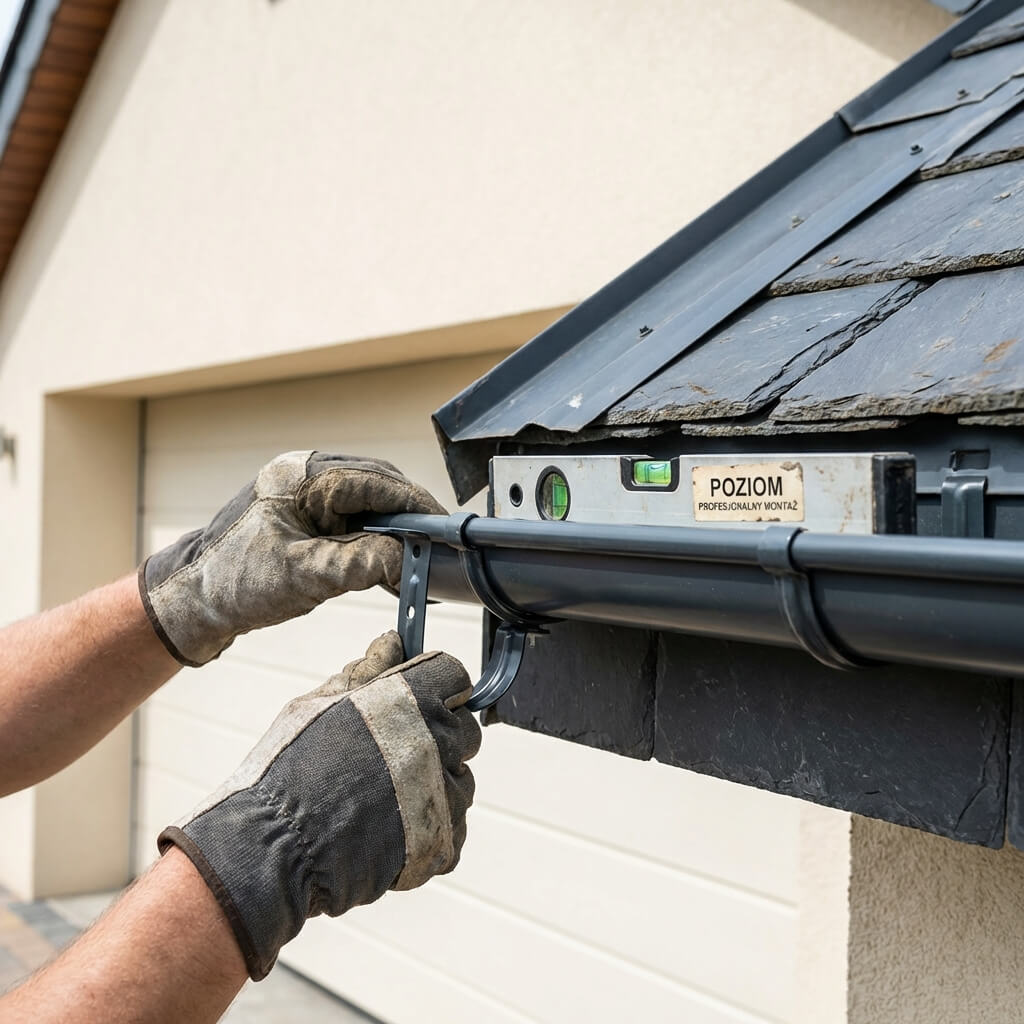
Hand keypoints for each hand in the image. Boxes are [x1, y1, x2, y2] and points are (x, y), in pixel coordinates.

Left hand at [139, 451, 444, 664]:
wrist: (189, 599)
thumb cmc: (236, 583)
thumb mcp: (307, 576)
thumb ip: (363, 563)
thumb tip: (409, 559)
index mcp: (301, 476)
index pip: (377, 482)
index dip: (416, 507)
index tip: (445, 531)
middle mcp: (304, 473)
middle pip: (376, 486)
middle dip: (409, 518)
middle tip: (437, 550)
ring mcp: (302, 490)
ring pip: (366, 502)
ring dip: (392, 531)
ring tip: (416, 563)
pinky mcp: (302, 511)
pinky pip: (350, 517)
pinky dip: (372, 539)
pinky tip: (388, 566)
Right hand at [158, 632, 480, 979]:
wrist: (269, 850)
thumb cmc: (284, 771)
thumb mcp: (317, 704)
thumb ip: (365, 671)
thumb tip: (393, 643)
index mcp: (410, 700)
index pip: (454, 676)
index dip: (435, 686)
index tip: (418, 699)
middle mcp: (436, 743)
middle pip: (464, 729)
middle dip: (437, 735)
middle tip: (392, 754)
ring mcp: (443, 797)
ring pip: (461, 780)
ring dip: (434, 784)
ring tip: (382, 799)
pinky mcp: (443, 844)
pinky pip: (453, 827)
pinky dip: (429, 829)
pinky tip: (387, 830)